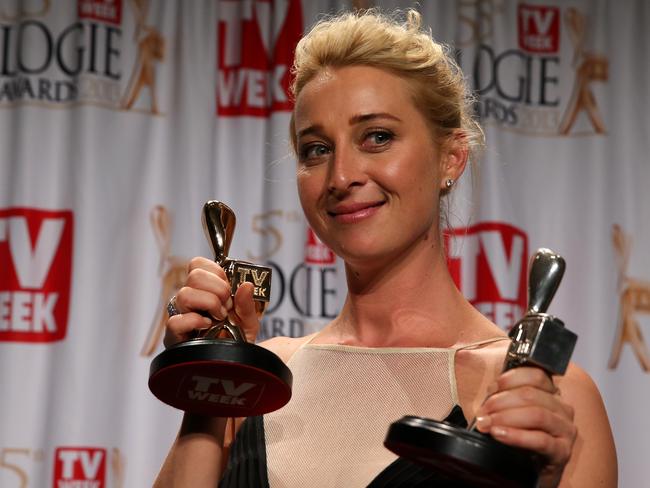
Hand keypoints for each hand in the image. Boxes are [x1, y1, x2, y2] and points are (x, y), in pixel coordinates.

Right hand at [164, 257, 260, 346]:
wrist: (234, 364)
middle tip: (227, 306)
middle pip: (194, 275)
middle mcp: (189, 300)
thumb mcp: (249, 320)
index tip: (230, 288)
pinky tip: (207, 327)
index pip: (198, 264)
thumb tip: (246, 285)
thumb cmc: (237, 339)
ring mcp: (180, 316)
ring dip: (209, 304)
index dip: (217, 272)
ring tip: (219, 318)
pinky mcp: (174, 336)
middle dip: (218, 289)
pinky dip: (194, 321)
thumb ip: (248, 303)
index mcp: (203, 289)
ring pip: (184, 294)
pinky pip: (175, 321)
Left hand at [474, 367, 576, 487]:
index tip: (492, 389)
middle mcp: (562, 409)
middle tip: (483, 412)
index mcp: (552, 394)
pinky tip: (500, 435)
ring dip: (506, 417)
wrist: (532, 473)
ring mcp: (565, 430)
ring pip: (536, 414)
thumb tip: (486, 386)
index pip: (536, 375)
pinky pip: (540, 440)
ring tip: (488, 424)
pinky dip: (516, 436)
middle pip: (531, 395)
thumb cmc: (520, 438)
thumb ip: (502, 396)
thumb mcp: (511, 412)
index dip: (511, 379)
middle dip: (501, 402)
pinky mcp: (562, 451)